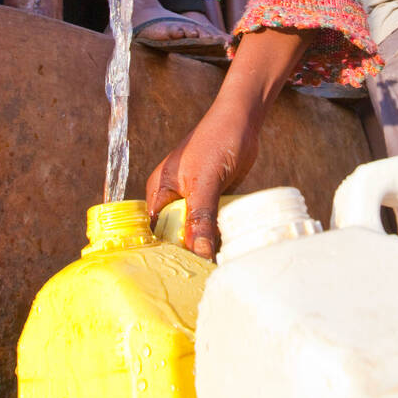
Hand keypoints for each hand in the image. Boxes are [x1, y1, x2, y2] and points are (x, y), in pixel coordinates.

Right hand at [147, 94, 260, 260]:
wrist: (243, 121)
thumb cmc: (217, 140)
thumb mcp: (205, 181)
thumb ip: (200, 216)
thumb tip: (198, 252)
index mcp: (159, 191)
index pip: (154, 232)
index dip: (164, 253)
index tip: (178, 273)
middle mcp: (173, 198)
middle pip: (175, 236)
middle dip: (187, 253)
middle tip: (201, 276)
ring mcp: (195, 200)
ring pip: (196, 232)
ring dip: (206, 245)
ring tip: (215, 268)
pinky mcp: (214, 201)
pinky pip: (213, 224)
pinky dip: (218, 235)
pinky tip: (227, 251)